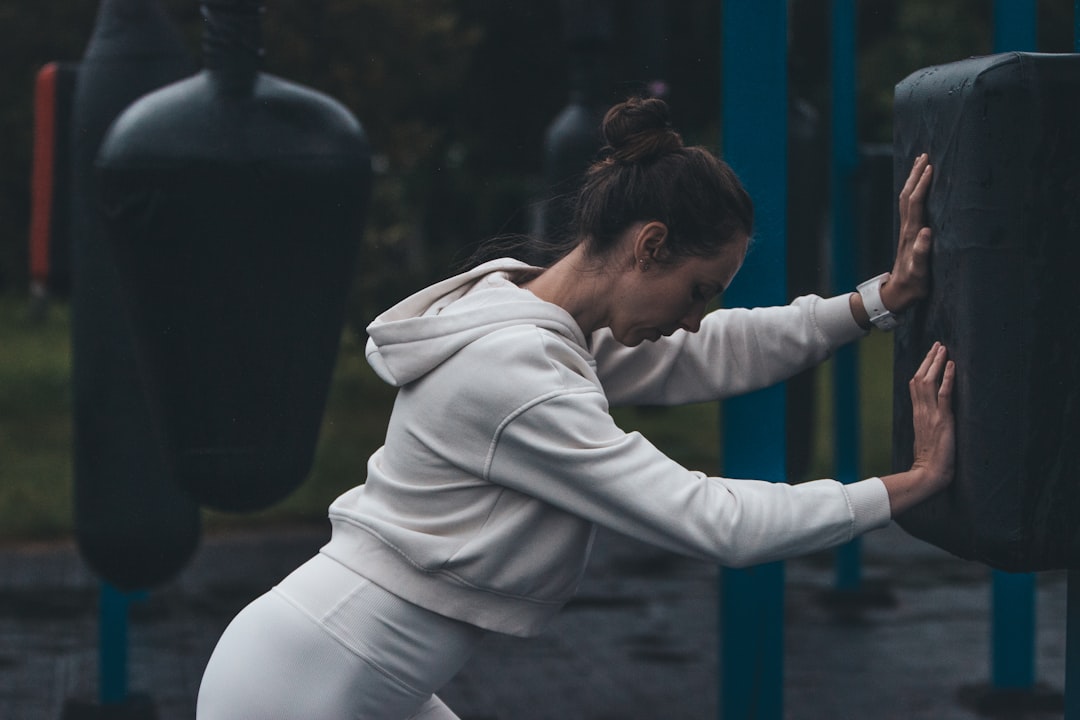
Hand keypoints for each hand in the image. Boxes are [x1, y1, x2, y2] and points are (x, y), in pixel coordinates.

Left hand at [881, 153, 933, 311]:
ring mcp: (907, 231)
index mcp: (912, 234)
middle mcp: (908, 229)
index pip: (916, 204)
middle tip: (924, 155)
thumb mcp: (919, 273)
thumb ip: (922, 254)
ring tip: (921, 163)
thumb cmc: (912, 285)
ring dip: (913, 180)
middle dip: (916, 175)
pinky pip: (911, 207)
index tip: (930, 167)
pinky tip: (919, 188)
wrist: (897, 294)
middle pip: (909, 196)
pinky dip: (915, 192)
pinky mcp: (909, 235)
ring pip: (908, 199)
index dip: (923, 185)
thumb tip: (926, 232)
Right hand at [881, 342, 955, 513]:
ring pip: (929, 382)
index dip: (922, 369)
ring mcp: (930, 415)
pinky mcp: (942, 420)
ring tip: (943, 349)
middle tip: (938, 345)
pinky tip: (951, 365)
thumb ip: (929, 425)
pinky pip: (943, 395)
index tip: (930, 356)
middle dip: (928, 360)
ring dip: (936, 363)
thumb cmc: (930, 462)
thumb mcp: (927, 438)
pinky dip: (947, 378)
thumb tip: (934, 419)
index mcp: (917, 415)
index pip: (916, 386)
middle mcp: (921, 411)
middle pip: (919, 379)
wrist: (928, 475)